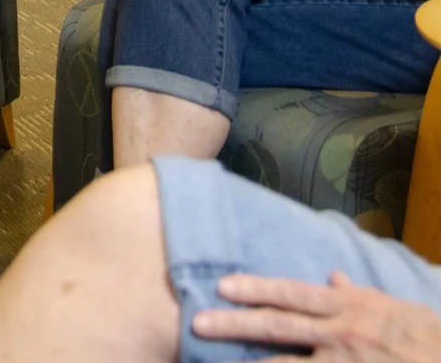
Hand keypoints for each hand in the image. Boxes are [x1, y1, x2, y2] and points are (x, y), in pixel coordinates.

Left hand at [191, 271, 440, 361]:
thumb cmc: (430, 338)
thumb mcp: (397, 308)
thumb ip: (359, 294)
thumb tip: (332, 277)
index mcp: (350, 308)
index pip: (292, 294)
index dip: (255, 289)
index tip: (222, 286)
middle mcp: (341, 335)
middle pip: (279, 327)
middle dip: (236, 324)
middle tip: (198, 322)